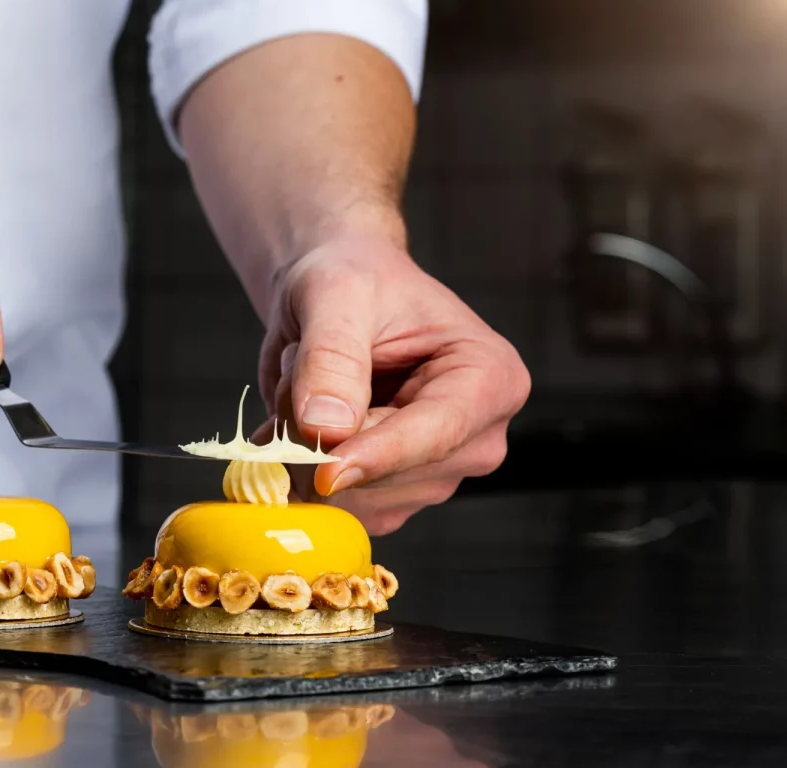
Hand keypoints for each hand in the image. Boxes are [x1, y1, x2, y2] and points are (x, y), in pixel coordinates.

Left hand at [255, 222, 529, 533]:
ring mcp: (434, 474)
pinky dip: (296, 466)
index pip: (436, 434)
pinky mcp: (392, 495)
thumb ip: (332, 358)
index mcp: (491, 379)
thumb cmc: (354, 279)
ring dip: (302, 446)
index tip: (325, 473)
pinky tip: (300, 415)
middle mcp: (475, 438)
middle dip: (322, 434)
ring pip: (352, 497)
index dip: (376, 456)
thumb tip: (327, 430)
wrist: (337, 298)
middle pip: (390, 475)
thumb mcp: (336, 295)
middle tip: (298, 366)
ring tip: (305, 381)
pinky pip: (333, 507)